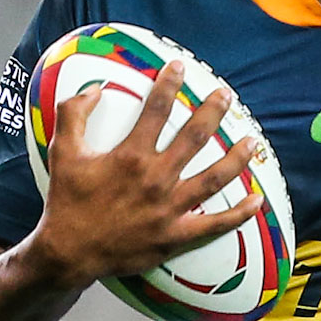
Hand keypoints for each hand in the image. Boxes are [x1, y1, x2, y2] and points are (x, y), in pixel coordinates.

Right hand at [26, 60, 262, 286]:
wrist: (68, 253)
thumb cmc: (67, 202)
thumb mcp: (63, 153)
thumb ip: (74, 115)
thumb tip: (95, 88)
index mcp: (131, 156)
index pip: (156, 110)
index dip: (169, 84)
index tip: (180, 67)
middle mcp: (155, 179)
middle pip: (194, 137)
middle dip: (213, 112)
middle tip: (226, 95)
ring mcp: (169, 208)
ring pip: (214, 177)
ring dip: (238, 158)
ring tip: (253, 141)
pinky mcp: (176, 235)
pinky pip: (215, 224)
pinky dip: (239, 214)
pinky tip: (257, 200)